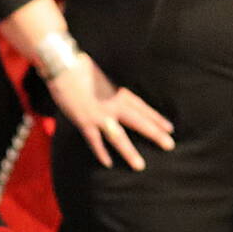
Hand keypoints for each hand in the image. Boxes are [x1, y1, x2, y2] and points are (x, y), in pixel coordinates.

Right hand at [47, 55, 174, 170]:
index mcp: (119, 93)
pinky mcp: (84, 121)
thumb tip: (112, 96)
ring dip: (129, 152)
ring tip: (139, 165)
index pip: (143, 108)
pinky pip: (95, 140)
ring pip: (118, 137)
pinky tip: (108, 163)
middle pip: (138, 122)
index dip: (156, 118)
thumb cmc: (80, 68)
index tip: (169, 128)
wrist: (63, 66)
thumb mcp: (102, 78)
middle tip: (169, 145)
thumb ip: (109, 91)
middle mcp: (113, 105)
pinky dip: (101, 152)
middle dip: (155, 134)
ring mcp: (99, 115)